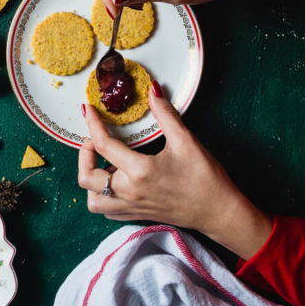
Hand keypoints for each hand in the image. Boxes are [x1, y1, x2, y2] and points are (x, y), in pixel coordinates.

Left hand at [77, 87, 272, 260]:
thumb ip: (166, 114)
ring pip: (93, 201)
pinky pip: (108, 210)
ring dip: (90, 180)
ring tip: (103, 162)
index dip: (92, 123)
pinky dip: (102, 195)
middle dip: (85, 154)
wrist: (219, 213)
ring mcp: (132, 207)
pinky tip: (114, 180)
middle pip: (87, 177)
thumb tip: (153, 90)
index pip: (103, 145)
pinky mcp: (137, 215)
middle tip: (95, 139)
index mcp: (140, 172)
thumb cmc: (205, 178)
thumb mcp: (186, 141)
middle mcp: (130, 192)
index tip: (88, 109)